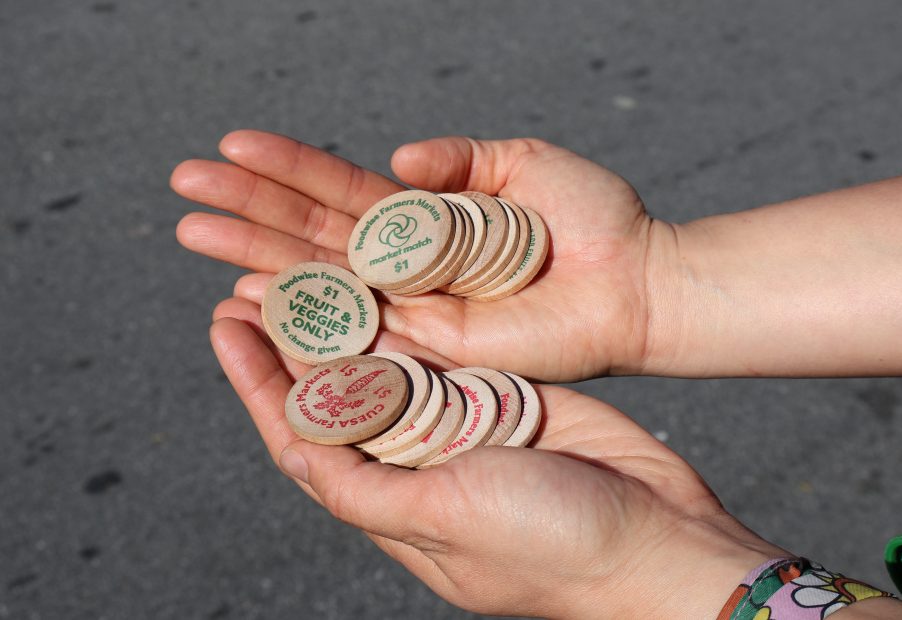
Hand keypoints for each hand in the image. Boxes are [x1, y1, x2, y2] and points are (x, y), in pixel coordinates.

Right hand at [174, 130, 671, 381]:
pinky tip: (249, 291)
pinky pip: (357, 324)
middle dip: (247, 206)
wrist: (636, 280)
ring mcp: (414, 305)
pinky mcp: (431, 344)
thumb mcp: (521, 164)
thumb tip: (393, 159)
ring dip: (254, 250)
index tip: (231, 144)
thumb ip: (457, 159)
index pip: (342, 189)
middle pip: (313, 231)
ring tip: (192, 229)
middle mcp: (408, 264)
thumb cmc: (592, 220)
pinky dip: (301, 308)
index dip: (287, 166)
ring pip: (320, 275)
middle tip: (182, 184)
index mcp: (427, 217)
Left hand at [209, 297, 783, 618]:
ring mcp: (463, 426)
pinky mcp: (506, 395)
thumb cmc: (551, 546)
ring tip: (309, 267)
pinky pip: (446, 349)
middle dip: (294, 339)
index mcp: (391, 500)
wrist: (659, 538)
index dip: (258, 382)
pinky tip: (386, 279)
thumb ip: (362, 487)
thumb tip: (289, 445)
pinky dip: (412, 316)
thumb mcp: (443, 521)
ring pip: (389, 363)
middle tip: (257, 278)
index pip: (303, 435)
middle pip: (338, 391)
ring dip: (348, 319)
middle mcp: (418, 462)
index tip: (226, 323)